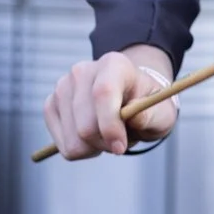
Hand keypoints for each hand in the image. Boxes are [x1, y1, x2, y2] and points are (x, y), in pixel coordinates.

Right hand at [41, 44, 178, 158]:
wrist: (130, 98)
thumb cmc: (147, 106)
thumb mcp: (162, 112)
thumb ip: (152, 115)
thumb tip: (135, 119)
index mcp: (114, 64)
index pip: (103, 93)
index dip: (110, 125)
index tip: (120, 147)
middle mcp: (82, 71)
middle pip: (85, 125)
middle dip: (106, 143)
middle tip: (122, 141)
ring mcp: (62, 87)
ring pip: (73, 139)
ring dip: (94, 147)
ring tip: (108, 134)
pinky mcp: (51, 105)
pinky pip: (62, 145)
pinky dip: (80, 149)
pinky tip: (92, 136)